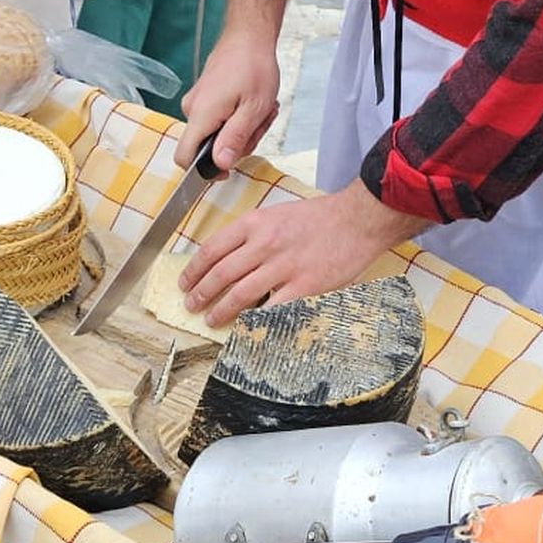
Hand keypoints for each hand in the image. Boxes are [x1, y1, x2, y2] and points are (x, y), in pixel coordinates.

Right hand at [177, 0, 283, 167]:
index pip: (184, 158)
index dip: (205, 170)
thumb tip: (220, 165)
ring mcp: (197, 104)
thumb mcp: (253, 108)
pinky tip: (251, 103)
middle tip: (259, 121)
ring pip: (218, 134)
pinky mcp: (204, 99)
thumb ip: (235, 139)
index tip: (229, 167)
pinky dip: (238, 117)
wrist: (248, 37)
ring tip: (259, 107)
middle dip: (239, 142)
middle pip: (209, 148)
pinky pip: (219, 120)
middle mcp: (192, 110)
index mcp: (201, 115)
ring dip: (243, 128)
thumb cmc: (253, 67)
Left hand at [180, 177, 406, 327]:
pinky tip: (245, 328)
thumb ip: (252, 235)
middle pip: (220, 274)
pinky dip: (255, 320)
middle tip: (191, 304)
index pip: (212, 249)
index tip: (185, 282)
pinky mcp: (303, 286)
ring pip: (240, 294)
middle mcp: (264, 244)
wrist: (356, 220)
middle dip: (200, 293)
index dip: (193, 270)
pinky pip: (272, 308)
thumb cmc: (319, 218)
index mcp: (255, 223)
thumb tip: (227, 259)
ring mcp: (283, 267)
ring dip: (221, 310)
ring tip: (211, 319)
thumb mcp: (277, 215)